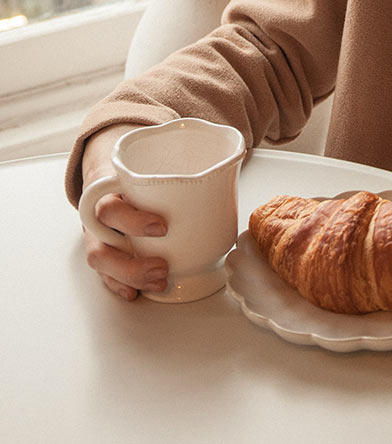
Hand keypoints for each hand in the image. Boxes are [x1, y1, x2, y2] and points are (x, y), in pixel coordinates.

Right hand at [80, 126, 169, 300]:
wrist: (114, 175)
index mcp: (108, 194)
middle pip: (100, 248)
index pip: (111, 209)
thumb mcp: (151, 162)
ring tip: (159, 280)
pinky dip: (120, 286)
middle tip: (163, 266)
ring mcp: (100, 240)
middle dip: (130, 265)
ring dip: (130, 277)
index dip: (134, 221)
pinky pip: (105, 276)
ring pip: (102, 265)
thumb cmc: (139, 172)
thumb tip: (233, 158)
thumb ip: (179, 163)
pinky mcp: (105, 255)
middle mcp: (99, 221)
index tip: (163, 227)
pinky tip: (136, 292)